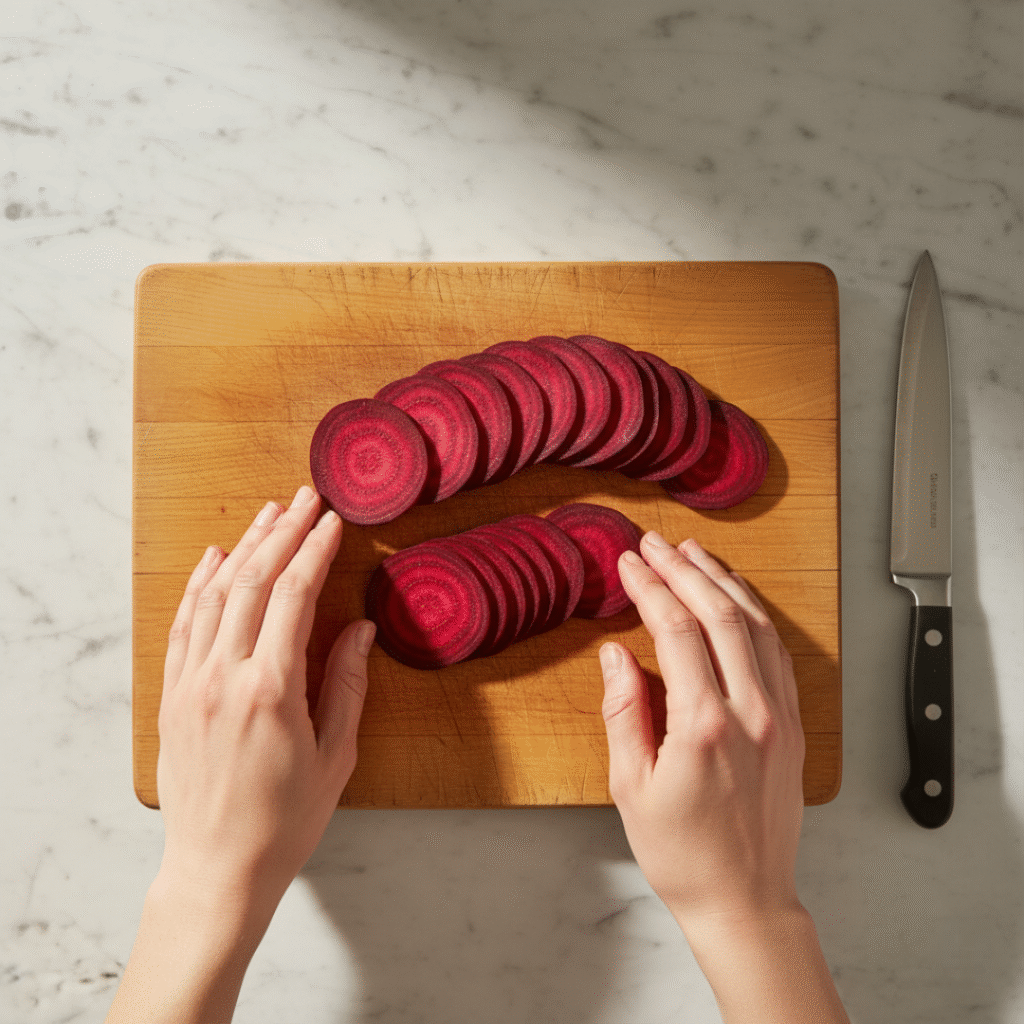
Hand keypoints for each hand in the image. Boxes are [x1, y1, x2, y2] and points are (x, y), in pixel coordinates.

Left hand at [156, 485, 374, 916]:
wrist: (217, 867)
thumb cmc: (285, 820)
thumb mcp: (335, 755)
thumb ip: (347, 685)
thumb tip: (359, 630)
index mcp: (271, 691)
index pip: (294, 597)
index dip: (314, 551)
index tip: (332, 520)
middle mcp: (225, 678)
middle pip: (254, 583)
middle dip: (283, 533)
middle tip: (305, 498)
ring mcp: (192, 684)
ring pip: (216, 596)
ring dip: (245, 548)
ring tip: (270, 514)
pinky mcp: (173, 696)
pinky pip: (184, 625)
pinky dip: (200, 586)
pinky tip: (217, 559)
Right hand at [599, 532, 804, 931]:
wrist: (743, 898)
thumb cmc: (681, 852)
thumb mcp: (630, 786)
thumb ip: (624, 711)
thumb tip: (615, 654)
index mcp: (703, 726)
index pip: (675, 630)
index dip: (650, 587)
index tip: (630, 562)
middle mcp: (749, 713)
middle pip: (719, 615)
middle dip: (684, 570)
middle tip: (656, 544)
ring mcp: (778, 717)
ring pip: (756, 626)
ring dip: (723, 583)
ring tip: (695, 554)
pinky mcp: (793, 726)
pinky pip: (778, 653)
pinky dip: (755, 616)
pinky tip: (736, 600)